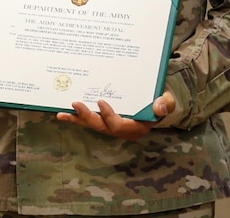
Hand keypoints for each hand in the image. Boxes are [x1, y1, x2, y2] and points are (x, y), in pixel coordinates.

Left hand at [56, 91, 175, 140]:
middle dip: (88, 117)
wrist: (154, 101)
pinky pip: (88, 120)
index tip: (101, 101)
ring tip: (61, 114)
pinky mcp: (103, 120)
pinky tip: (62, 114)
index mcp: (136, 127)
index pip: (119, 126)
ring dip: (77, 119)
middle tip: (76, 104)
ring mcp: (110, 125)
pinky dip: (75, 118)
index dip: (109, 116)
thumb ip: (165, 104)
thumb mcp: (167, 100)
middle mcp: (121, 129)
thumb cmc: (160, 101)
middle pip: (102, 127)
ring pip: (92, 124)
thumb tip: (159, 107)